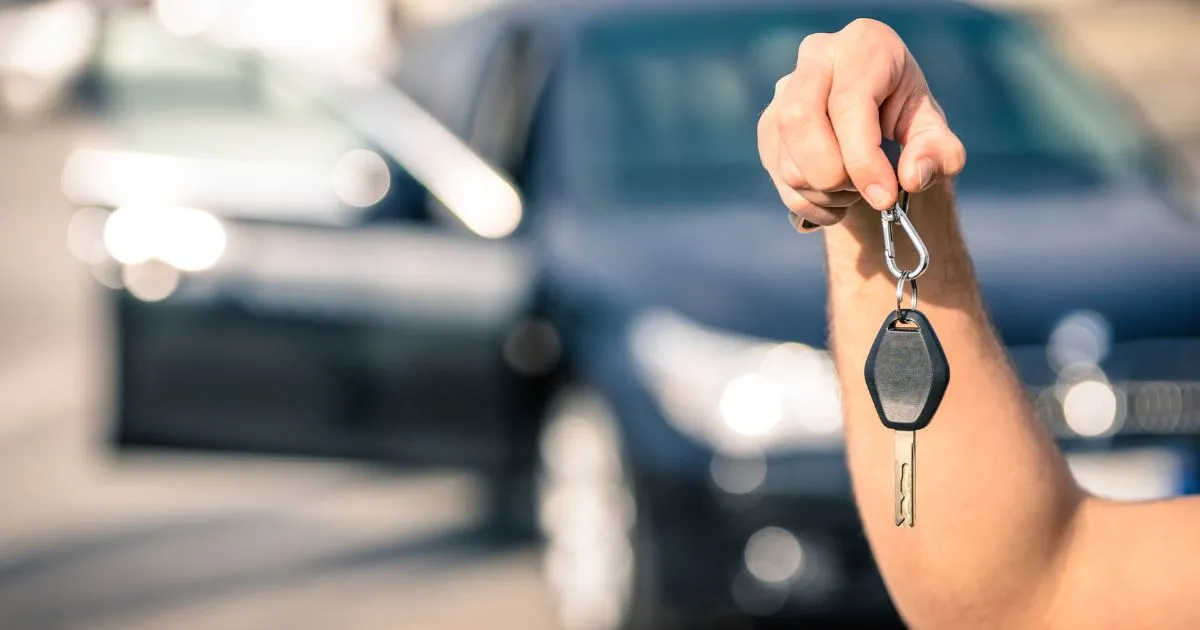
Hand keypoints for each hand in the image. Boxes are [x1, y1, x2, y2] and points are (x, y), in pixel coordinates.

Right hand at [757, 19, 965, 230]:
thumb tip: (912, 177)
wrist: (875, 112)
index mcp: (862, 45)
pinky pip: (780, 178)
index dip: (863, 159)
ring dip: (825, 193)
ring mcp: (783, 92)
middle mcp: (815, 58)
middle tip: (865, 193)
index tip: (883, 197)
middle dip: (832, 175)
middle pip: (799, 120)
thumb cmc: (905, 115)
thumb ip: (939, 152)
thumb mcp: (934, 130)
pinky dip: (811, 203)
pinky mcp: (768, 125)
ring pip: (787, 158)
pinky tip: (836, 198)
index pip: (848, 103)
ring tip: (856, 190)